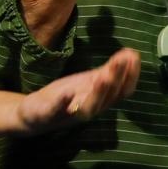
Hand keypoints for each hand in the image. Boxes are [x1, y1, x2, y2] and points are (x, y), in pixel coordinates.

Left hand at [18, 48, 141, 133]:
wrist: (34, 114)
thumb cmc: (66, 97)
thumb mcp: (89, 82)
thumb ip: (108, 71)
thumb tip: (129, 54)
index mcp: (100, 101)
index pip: (121, 91)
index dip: (130, 75)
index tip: (134, 56)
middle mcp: (90, 110)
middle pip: (107, 98)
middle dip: (115, 79)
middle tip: (121, 60)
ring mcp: (70, 114)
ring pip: (88, 107)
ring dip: (97, 93)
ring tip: (102, 76)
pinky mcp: (49, 114)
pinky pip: (57, 110)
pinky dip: (63, 102)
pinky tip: (67, 93)